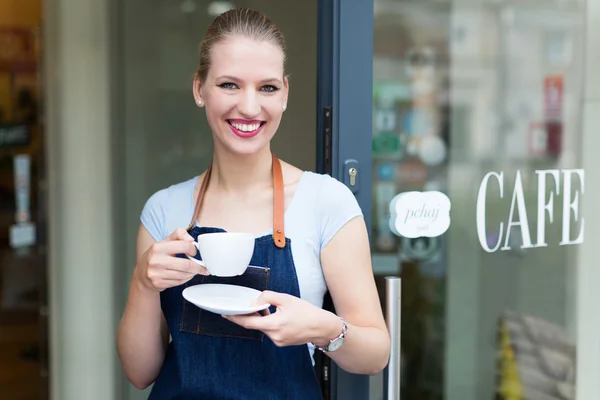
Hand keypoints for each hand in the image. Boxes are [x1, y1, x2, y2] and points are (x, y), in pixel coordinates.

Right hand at [135, 228, 208, 291]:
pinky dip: (186, 279)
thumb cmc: (157, 256)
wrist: (141, 273)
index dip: (193, 249)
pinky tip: (187, 276)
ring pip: (183, 275)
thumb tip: (191, 239)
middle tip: (204, 268)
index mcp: (158, 247)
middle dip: (198, 267)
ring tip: (196, 271)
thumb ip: (179, 234)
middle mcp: (156, 260)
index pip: (184, 246)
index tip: (195, 252)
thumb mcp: (165, 241)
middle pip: (186, 265)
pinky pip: (178, 282)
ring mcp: (156, 273)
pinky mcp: (158, 283)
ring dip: (193, 273)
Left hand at [223, 291, 341, 346]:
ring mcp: (278, 341)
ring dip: (262, 319)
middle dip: (250, 315)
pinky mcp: (281, 342)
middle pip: (255, 325)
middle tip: (247, 306)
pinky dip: (269, 323)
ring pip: (263, 328)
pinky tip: (276, 316)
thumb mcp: (286, 299)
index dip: (235, 318)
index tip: (225, 314)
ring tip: (268, 309)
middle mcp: (274, 336)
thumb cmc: (307, 312)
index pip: (249, 322)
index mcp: (275, 324)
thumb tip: (254, 301)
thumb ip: (267, 297)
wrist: (322, 327)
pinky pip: (270, 331)